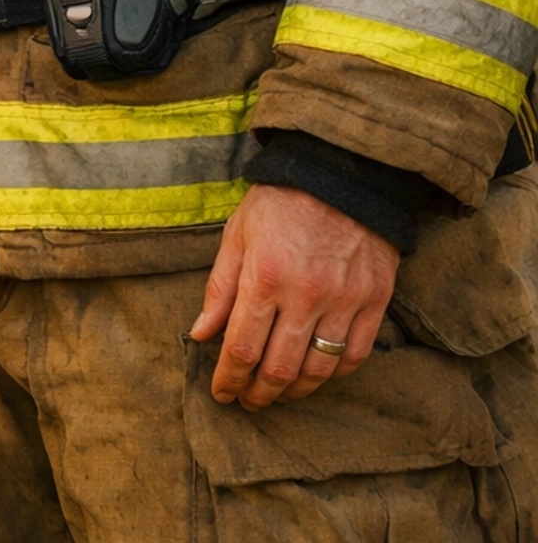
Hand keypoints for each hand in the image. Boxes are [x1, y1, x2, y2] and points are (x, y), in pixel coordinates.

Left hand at [190, 183, 399, 408]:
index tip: (221, 393)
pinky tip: (316, 373)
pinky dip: (333, 374)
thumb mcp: (238, 234)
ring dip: (293, 391)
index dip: (228, 379)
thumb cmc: (281, 201)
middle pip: (278, 368)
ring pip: (317, 370)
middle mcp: (305, 294)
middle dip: (257, 394)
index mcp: (264, 275)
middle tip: (247, 401)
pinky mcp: (374, 301)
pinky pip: (354, 356)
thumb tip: (201, 334)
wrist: (341, 173)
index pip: (242, 349)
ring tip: (277, 393)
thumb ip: (220, 288)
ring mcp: (343, 301)